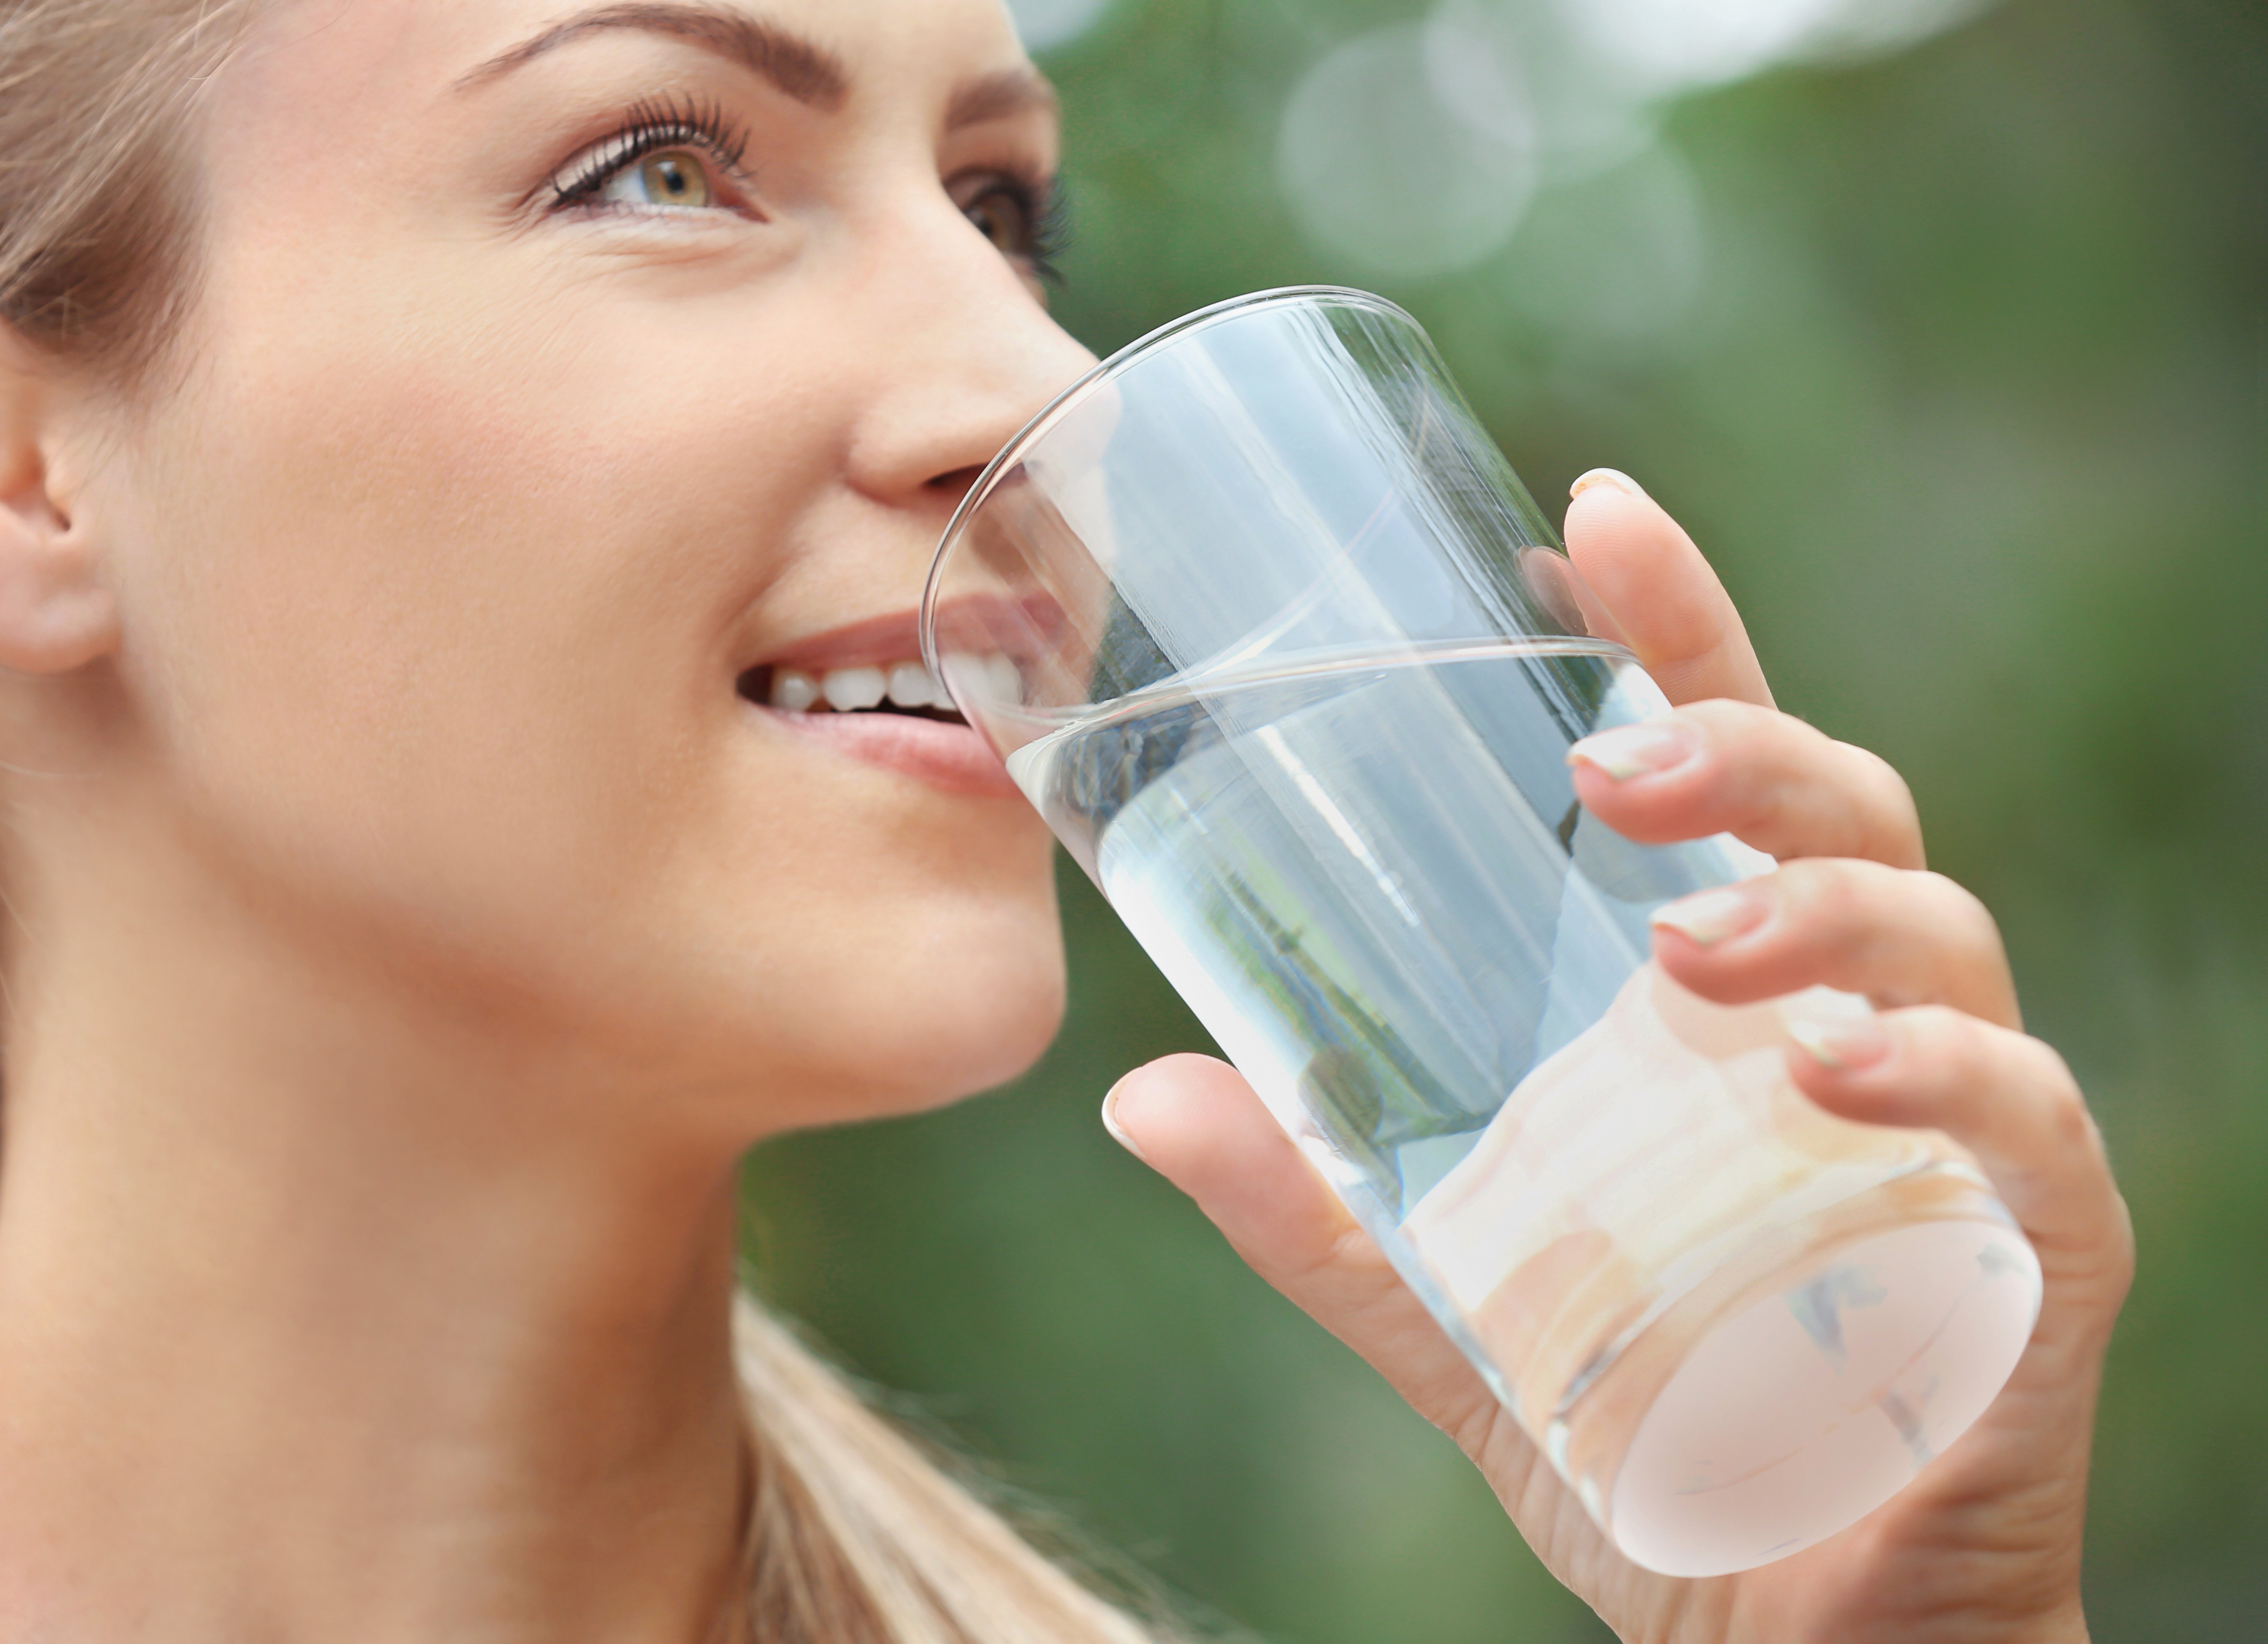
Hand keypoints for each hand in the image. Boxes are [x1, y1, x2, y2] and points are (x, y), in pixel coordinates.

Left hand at [1100, 470, 2132, 1642]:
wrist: (1787, 1618)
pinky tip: (1820, 1074)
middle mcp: (1852, 1013)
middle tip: (1612, 761)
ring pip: (1931, 927)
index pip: (1719, 765)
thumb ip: (1318, 1204)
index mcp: (1724, 994)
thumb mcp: (1456, 1297)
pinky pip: (2021, 1112)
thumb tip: (1141, 1096)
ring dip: (1810, 905)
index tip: (1593, 517)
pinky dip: (1934, 1074)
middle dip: (1739, 745)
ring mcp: (1957, 1113)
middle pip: (1835, 804)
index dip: (1674, 632)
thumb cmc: (1645, 1423)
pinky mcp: (2037, 1237)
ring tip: (1689, 941)